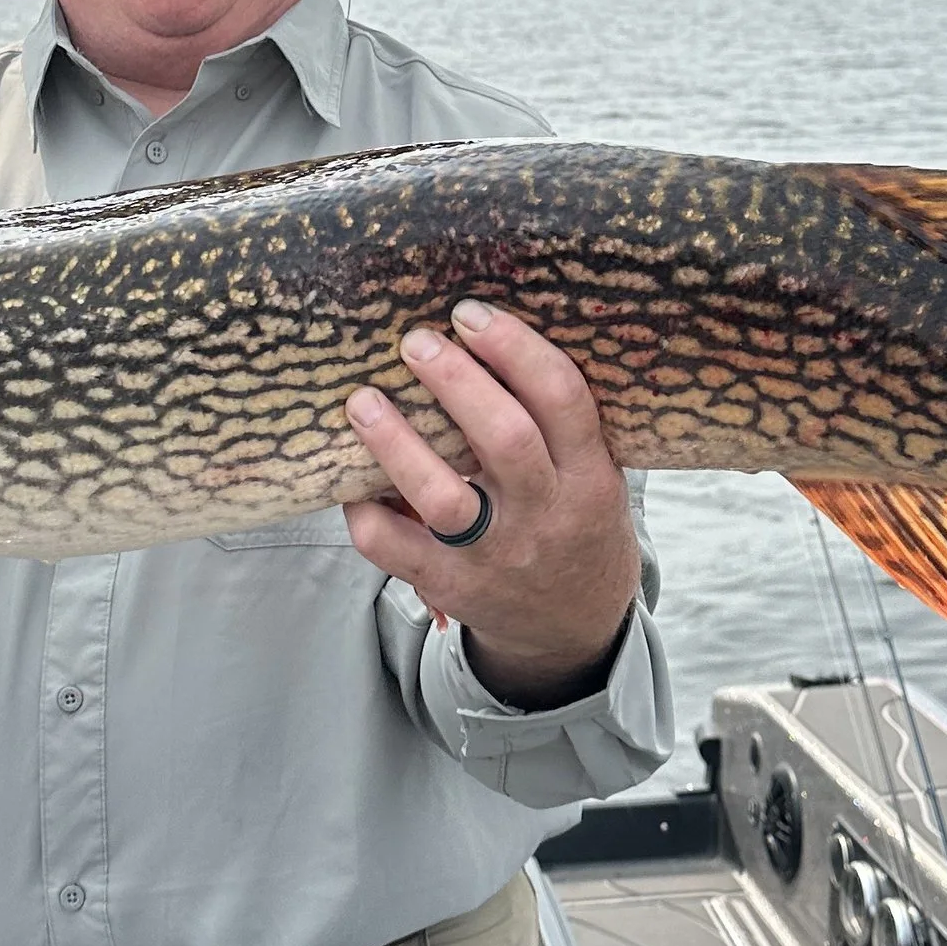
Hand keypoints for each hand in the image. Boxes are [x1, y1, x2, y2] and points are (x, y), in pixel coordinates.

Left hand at [343, 301, 641, 709]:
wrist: (573, 631)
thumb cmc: (575, 526)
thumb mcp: (594, 477)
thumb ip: (556, 424)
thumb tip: (479, 339)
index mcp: (590, 478)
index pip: (562, 399)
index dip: (515, 348)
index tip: (471, 315)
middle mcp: (546, 515)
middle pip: (503, 438)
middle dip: (454, 381)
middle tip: (415, 342)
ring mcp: (496, 556)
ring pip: (442, 496)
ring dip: (395, 442)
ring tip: (363, 400)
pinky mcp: (451, 587)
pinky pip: (395, 549)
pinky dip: (366, 511)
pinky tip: (352, 481)